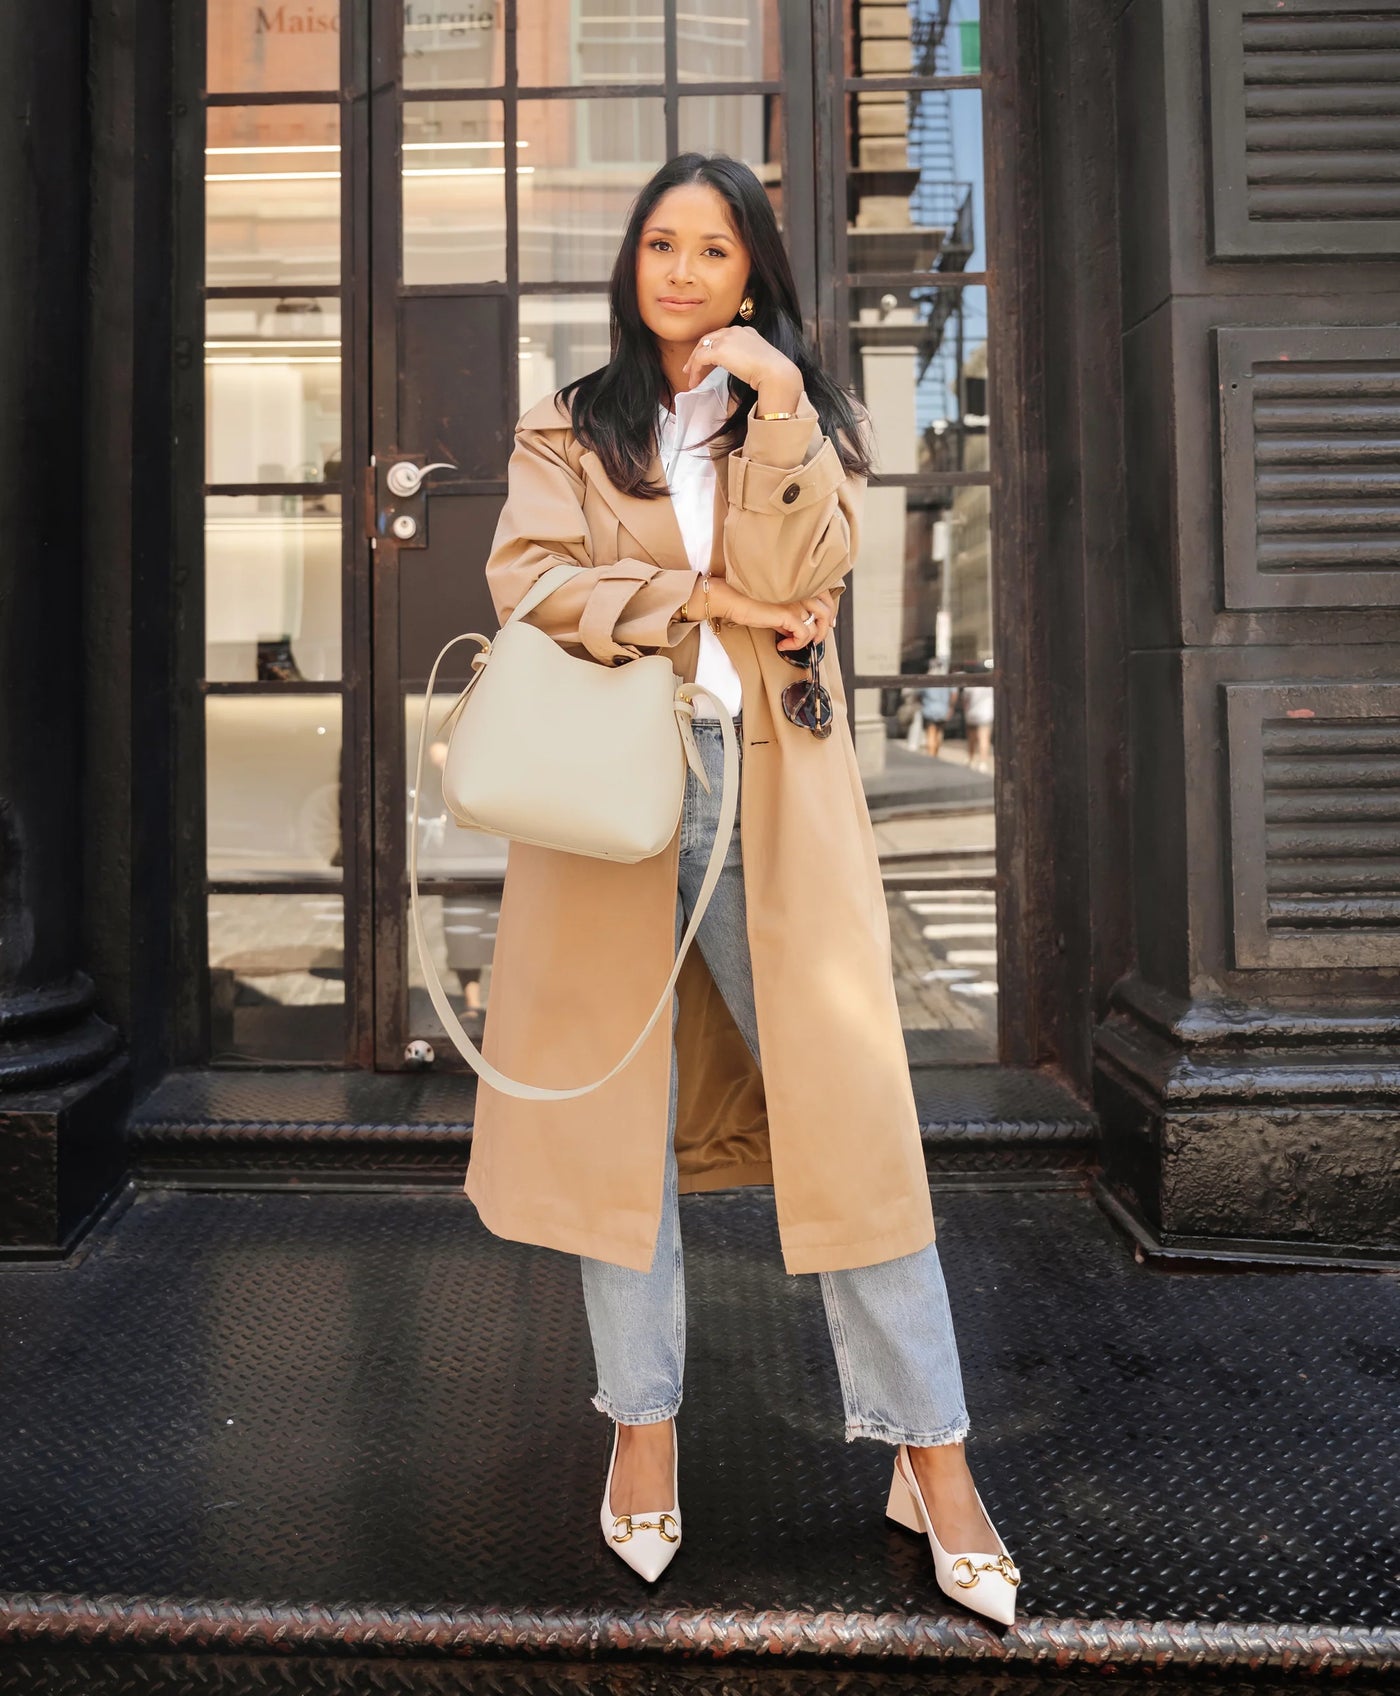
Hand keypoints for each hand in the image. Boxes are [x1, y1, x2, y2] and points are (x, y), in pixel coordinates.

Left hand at [680, 326, 800, 410]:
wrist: (775, 372)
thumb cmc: (772, 372)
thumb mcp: (759, 360)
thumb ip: (747, 359)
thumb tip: (742, 369)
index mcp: (745, 331)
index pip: (722, 336)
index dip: (712, 348)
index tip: (707, 361)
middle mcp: (735, 331)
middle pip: (709, 338)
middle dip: (698, 353)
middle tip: (691, 367)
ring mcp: (727, 339)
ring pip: (702, 347)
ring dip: (694, 362)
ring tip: (690, 376)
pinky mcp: (720, 350)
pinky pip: (700, 358)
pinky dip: (694, 369)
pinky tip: (694, 381)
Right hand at [712, 579, 836, 650]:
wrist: (732, 599)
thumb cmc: (747, 601)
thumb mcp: (774, 609)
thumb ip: (788, 617)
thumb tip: (794, 631)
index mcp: (799, 585)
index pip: (826, 597)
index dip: (830, 614)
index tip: (825, 626)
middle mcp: (801, 590)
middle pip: (827, 611)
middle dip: (823, 630)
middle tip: (815, 641)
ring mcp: (796, 601)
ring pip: (817, 625)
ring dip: (809, 640)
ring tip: (794, 644)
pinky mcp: (789, 614)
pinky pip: (804, 635)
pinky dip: (796, 644)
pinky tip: (782, 645)